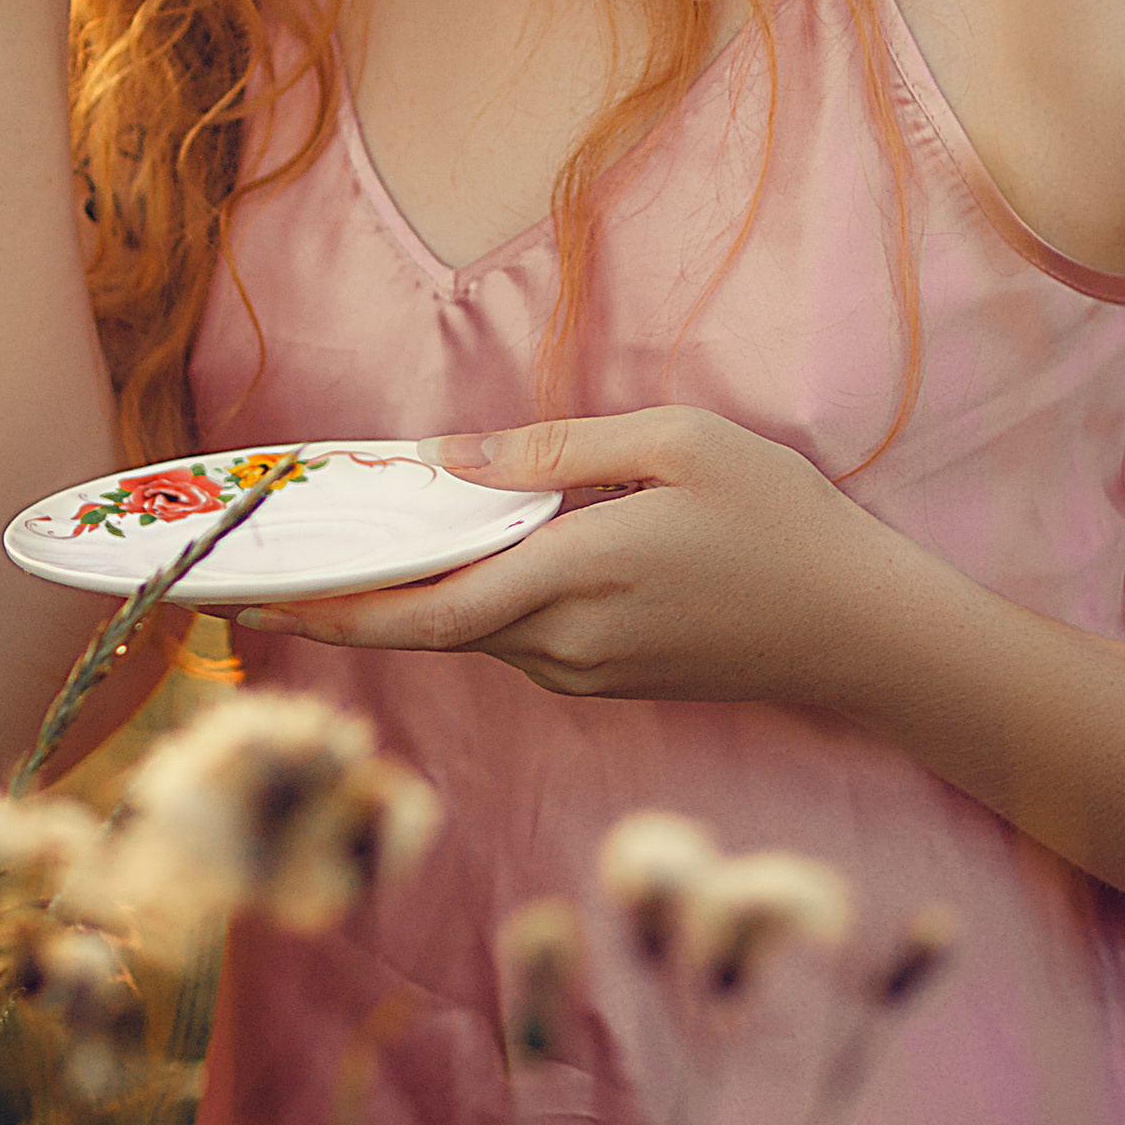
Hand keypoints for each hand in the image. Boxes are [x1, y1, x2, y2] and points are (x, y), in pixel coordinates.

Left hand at [246, 405, 879, 707]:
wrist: (860, 629)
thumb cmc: (778, 521)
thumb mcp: (676, 444)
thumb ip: (552, 452)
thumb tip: (447, 461)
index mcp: (574, 580)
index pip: (424, 613)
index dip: (336, 611)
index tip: (264, 599)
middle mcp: (567, 646)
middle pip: (433, 627)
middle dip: (357, 596)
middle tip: (288, 556)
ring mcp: (588, 674)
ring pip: (476, 631)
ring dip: (419, 595)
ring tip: (362, 540)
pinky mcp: (609, 681)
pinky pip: (518, 637)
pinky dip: (474, 601)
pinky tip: (467, 555)